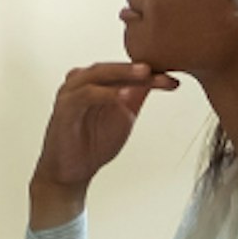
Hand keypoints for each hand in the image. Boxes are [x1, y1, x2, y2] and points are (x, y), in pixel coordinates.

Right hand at [27, 62, 180, 227]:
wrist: (71, 171)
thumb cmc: (93, 144)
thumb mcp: (124, 117)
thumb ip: (136, 97)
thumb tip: (160, 79)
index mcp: (97, 83)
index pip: (124, 72)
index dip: (150, 74)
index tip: (172, 80)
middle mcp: (83, 83)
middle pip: (111, 67)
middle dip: (136, 67)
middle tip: (157, 67)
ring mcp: (72, 93)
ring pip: (97, 74)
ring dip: (121, 73)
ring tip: (144, 74)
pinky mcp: (64, 108)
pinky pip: (85, 94)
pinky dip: (105, 93)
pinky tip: (122, 96)